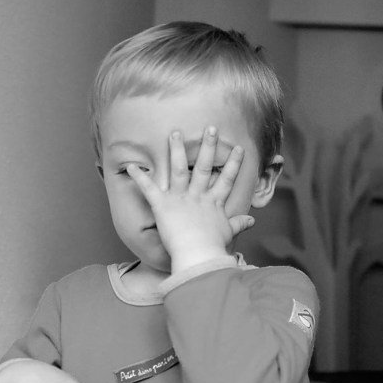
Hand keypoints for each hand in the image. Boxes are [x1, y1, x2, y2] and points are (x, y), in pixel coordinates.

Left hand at [127, 126, 254, 271]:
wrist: (198, 254)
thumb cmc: (212, 247)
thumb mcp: (227, 233)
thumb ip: (238, 224)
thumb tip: (252, 221)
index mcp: (213, 202)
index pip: (226, 179)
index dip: (233, 163)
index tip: (239, 149)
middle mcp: (197, 196)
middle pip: (203, 166)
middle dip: (208, 146)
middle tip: (210, 128)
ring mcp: (180, 198)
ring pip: (178, 169)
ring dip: (175, 150)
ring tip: (174, 133)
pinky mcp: (162, 205)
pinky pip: (148, 189)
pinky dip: (139, 178)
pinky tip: (131, 166)